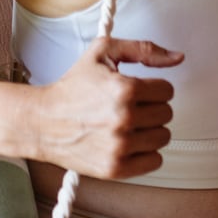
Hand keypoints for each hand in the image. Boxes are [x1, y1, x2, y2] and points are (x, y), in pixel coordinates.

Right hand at [22, 35, 179, 178]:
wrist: (40, 121)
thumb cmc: (72, 87)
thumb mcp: (103, 52)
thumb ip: (144, 49)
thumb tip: (178, 57)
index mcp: (125, 89)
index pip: (168, 91)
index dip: (153, 89)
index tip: (137, 92)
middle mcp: (123, 119)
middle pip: (166, 114)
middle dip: (150, 109)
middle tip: (128, 108)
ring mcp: (119, 146)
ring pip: (163, 137)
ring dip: (149, 131)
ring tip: (127, 125)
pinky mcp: (114, 168)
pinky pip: (154, 161)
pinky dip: (145, 154)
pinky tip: (128, 143)